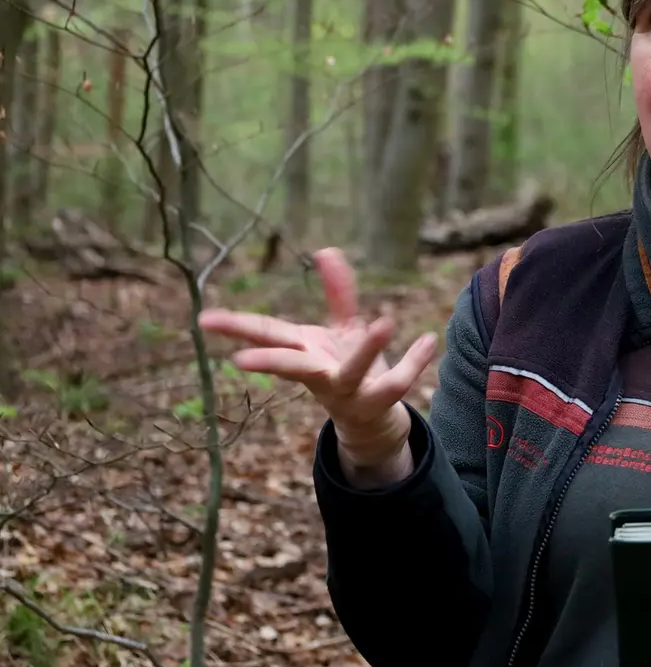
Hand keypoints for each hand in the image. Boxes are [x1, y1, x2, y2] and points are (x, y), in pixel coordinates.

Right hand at [197, 247, 438, 485]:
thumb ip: (337, 291)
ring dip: (368, 350)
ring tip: (385, 322)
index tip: (203, 319)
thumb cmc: (345, 368)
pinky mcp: (377, 401)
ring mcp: (347, 391)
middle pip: (291, 367)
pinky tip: (430, 339)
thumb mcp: (340, 328)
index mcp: (305, 350)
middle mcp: (319, 373)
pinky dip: (414, 360)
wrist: (370, 419)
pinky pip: (397, 381)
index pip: (266, 333)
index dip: (234, 325)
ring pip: (353, 374)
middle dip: (269, 362)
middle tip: (240, 359)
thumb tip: (326, 248)